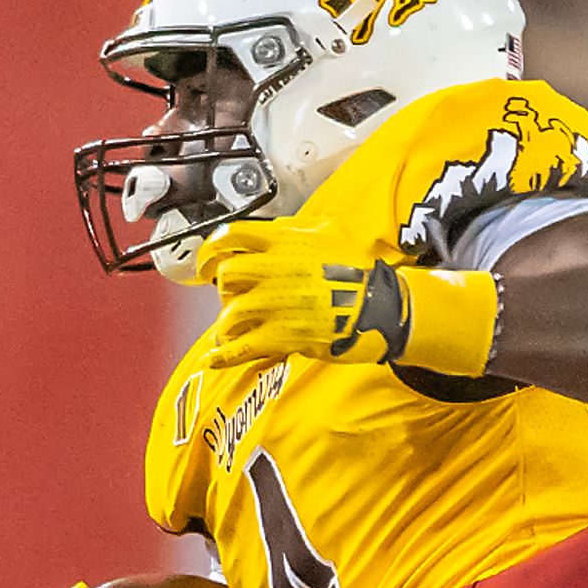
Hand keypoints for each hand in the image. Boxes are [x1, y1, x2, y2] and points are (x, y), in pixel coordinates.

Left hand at [192, 220, 497, 376]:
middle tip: (232, 297)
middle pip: (227, 275)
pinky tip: (215, 358)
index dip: (210, 250)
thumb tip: (277, 230)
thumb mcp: (329, 231)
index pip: (229, 237)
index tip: (207, 262)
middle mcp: (273, 269)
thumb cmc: (360, 269)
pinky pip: (242, 346)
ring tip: (233, 328)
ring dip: (228, 322)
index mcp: (282, 241)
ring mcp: (275, 304)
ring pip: (230, 312)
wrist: (381, 306)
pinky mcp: (282, 335)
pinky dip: (224, 354)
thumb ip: (296, 229)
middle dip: (224, 288)